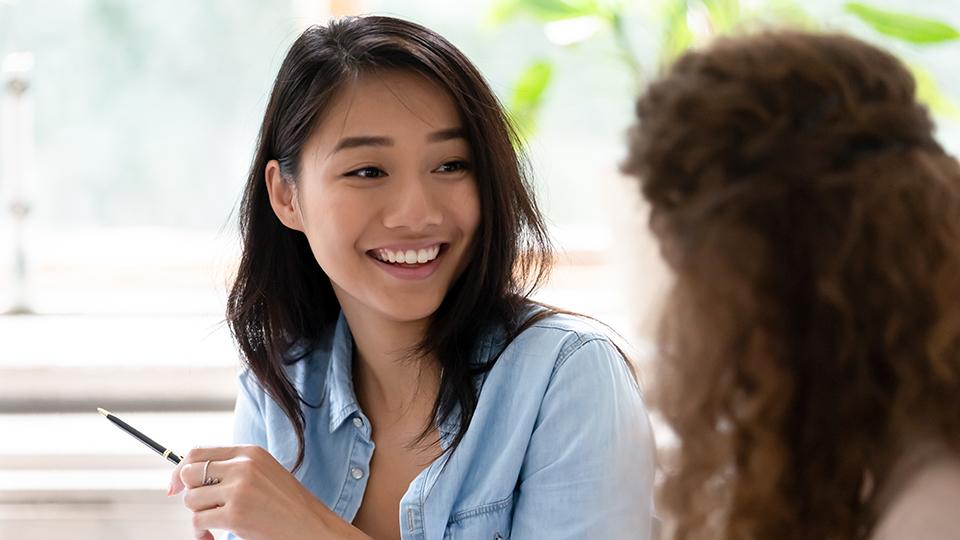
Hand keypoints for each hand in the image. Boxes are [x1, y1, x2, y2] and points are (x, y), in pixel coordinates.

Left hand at [167, 445, 356, 539]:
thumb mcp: (264, 474)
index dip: (180, 469)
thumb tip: (185, 476)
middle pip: (189, 473)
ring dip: (198, 515)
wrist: (312, 527)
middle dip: (189, 493)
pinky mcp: (236, 514)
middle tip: (203, 508)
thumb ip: (233, 469)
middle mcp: (243, 466)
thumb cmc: (287, 506)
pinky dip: (201, 533)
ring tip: (215, 524)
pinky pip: (199, 521)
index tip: (175, 486)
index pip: (198, 451)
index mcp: (250, 452)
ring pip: (191, 500)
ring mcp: (239, 490)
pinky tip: (213, 536)